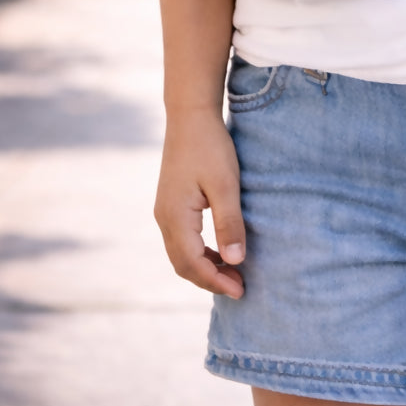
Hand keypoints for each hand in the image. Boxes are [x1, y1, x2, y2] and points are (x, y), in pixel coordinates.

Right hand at [155, 109, 245, 297]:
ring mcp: (165, 212)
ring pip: (181, 254)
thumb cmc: (210, 147)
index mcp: (175, 217)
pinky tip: (219, 252)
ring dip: (204, 268)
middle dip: (210, 280)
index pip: (193, 264)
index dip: (216, 281)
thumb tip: (235, 261)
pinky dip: (199, 253)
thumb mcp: (226, 184)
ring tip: (232, 273)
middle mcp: (164, 218)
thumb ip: (229, 223)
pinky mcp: (171, 204)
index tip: (241, 290)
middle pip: (183, 265)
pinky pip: (182, 240)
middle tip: (240, 288)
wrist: (190, 115)